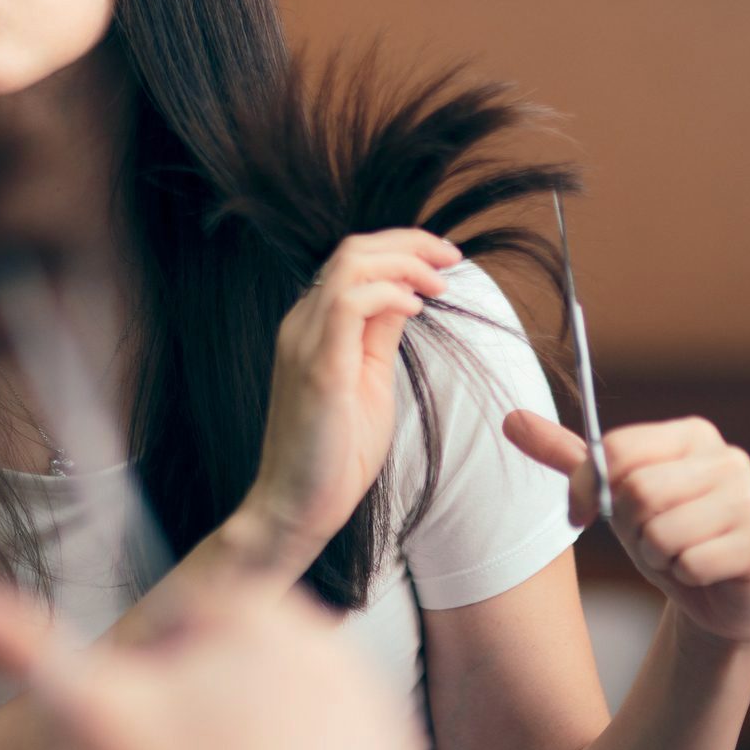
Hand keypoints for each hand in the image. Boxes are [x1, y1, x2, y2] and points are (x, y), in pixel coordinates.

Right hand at [0, 577, 416, 749]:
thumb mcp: (95, 707)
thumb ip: (29, 644)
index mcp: (265, 617)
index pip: (220, 606)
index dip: (186, 649)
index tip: (175, 702)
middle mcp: (333, 643)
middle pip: (269, 636)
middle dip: (234, 674)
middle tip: (206, 736)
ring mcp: (372, 691)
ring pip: (307, 671)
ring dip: (276, 700)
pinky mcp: (398, 738)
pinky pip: (348, 711)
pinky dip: (320, 734)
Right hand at [241, 230, 460, 562]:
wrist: (297, 506)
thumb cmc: (334, 453)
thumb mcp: (369, 378)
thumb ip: (380, 334)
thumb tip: (406, 295)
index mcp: (313, 326)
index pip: (353, 260)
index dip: (402, 248)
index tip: (445, 259)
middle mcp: (301, 324)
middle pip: (352, 249)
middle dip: (410, 243)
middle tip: (452, 258)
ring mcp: (304, 342)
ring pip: (349, 264)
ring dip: (404, 263)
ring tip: (439, 284)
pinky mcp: (317, 367)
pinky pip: (348, 303)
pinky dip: (388, 294)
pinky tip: (416, 309)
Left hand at [504, 410, 749, 647]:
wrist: (718, 597)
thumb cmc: (662, 535)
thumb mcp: (611, 496)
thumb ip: (566, 457)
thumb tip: (509, 418)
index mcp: (692, 435)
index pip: (616, 451)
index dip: (589, 489)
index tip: (587, 512)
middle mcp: (728, 459)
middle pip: (637, 491)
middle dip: (629, 529)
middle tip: (647, 540)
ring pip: (662, 531)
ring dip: (655, 556)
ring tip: (675, 555)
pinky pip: (690, 562)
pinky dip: (682, 576)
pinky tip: (700, 572)